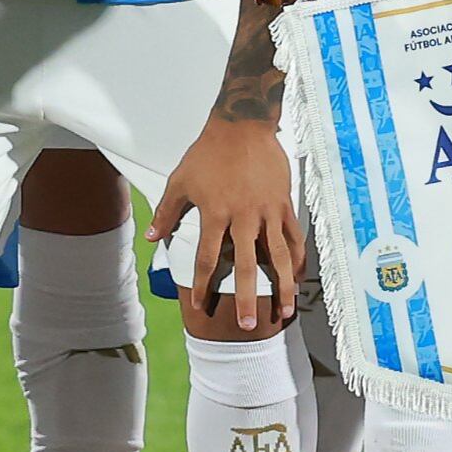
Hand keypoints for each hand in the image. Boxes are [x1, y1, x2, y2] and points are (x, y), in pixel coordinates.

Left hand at [152, 118, 304, 332]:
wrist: (243, 126)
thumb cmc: (208, 153)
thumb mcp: (180, 180)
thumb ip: (167, 212)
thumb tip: (151, 238)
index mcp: (215, 214)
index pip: (207, 258)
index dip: (202, 284)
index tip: (200, 305)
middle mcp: (243, 218)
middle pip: (247, 266)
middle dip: (248, 298)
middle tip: (250, 325)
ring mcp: (267, 212)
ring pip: (278, 256)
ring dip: (283, 286)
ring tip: (286, 310)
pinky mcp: (283, 204)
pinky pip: (293, 236)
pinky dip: (298, 258)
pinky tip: (300, 276)